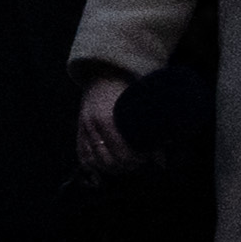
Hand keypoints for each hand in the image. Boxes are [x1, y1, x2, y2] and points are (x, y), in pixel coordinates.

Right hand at [73, 68, 142, 184]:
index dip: (136, 160)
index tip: (145, 157)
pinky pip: (82, 155)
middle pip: (108, 160)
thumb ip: (149, 131)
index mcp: (107, 119)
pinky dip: (93, 164)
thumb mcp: (138, 106)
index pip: (121, 153)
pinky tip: (105, 164)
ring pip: (93, 161)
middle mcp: (92, 126)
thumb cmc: (125, 89)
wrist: (103, 73)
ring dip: (110, 167)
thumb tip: (161, 160)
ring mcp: (83, 128)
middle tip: (137, 162)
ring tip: (124, 164)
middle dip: (125, 165)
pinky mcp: (79, 130)